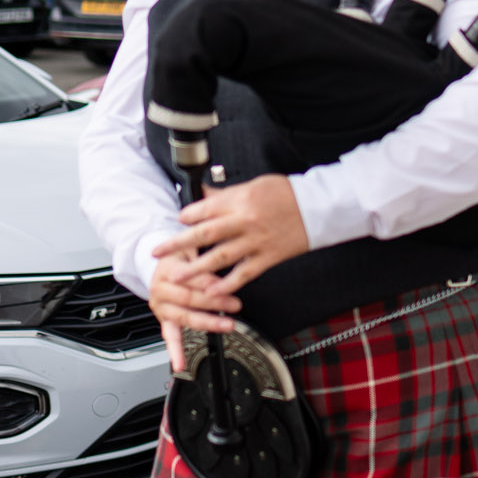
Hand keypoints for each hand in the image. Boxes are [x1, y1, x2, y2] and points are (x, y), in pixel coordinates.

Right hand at [148, 246, 240, 370]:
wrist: (159, 265)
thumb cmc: (180, 259)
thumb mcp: (191, 250)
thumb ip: (203, 258)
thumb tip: (222, 263)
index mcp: (168, 270)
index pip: (192, 278)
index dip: (211, 282)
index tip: (228, 284)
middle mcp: (160, 290)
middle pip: (189, 298)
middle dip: (214, 302)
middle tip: (236, 304)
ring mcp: (162, 308)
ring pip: (185, 317)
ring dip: (207, 323)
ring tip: (227, 325)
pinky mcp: (164, 321)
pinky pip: (170, 337)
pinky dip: (175, 352)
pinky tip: (180, 364)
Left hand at [157, 174, 309, 304]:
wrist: (319, 207)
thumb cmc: (288, 194)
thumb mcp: (254, 185)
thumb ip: (227, 194)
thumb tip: (204, 195)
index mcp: (240, 200)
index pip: (204, 209)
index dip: (187, 216)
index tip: (178, 221)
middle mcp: (245, 221)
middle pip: (204, 234)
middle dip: (178, 244)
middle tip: (158, 253)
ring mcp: (256, 241)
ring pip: (220, 257)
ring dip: (195, 269)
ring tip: (177, 278)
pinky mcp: (268, 257)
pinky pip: (244, 273)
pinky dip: (227, 284)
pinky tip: (212, 292)